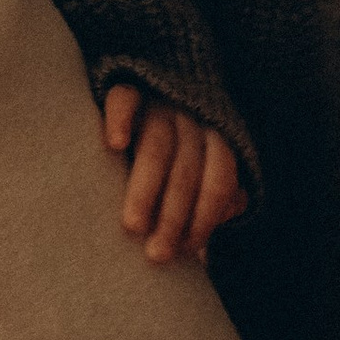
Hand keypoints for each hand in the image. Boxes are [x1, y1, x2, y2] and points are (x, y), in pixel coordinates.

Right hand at [101, 80, 247, 266]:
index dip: (205, 218)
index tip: (186, 251)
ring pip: (157, 145)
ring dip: (145, 189)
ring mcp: (159, 101)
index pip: (219, 181)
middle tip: (156, 254)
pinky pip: (125, 98)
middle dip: (173, 216)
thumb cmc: (180, 148)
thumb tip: (225, 220)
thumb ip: (216, 194)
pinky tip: (115, 144)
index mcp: (218, 139)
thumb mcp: (204, 169)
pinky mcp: (128, 86)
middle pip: (187, 170)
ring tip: (133, 226)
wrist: (156, 84)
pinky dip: (121, 119)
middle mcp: (192, 119)